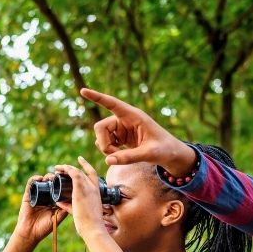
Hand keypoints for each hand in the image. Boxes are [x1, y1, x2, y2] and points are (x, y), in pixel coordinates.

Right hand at [13, 174, 66, 244]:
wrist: (30, 233)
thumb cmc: (44, 228)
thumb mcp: (58, 218)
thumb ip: (65, 209)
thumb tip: (73, 199)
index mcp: (54, 202)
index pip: (59, 190)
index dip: (63, 184)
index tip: (68, 179)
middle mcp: (46, 197)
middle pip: (51, 184)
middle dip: (56, 179)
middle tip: (59, 177)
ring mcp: (37, 195)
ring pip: (42, 182)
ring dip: (47, 177)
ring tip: (51, 177)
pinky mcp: (28, 195)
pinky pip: (30, 184)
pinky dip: (34, 179)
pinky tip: (40, 178)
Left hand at [54, 156, 108, 240]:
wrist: (93, 229)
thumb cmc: (89, 226)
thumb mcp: (79, 212)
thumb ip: (69, 206)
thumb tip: (59, 202)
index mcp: (96, 194)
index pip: (93, 175)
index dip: (87, 166)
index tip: (80, 160)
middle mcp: (94, 188)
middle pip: (84, 171)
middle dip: (73, 167)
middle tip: (62, 167)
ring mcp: (89, 188)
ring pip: (77, 171)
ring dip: (67, 168)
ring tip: (58, 168)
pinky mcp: (81, 189)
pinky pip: (74, 173)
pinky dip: (66, 169)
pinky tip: (59, 169)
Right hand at [80, 88, 196, 175]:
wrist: (170, 154)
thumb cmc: (164, 149)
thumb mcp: (149, 154)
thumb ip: (129, 157)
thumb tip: (108, 161)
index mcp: (134, 116)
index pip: (112, 103)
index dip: (97, 97)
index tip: (83, 90)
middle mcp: (125, 119)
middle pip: (101, 127)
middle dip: (103, 142)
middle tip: (113, 155)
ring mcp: (121, 128)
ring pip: (101, 136)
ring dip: (106, 148)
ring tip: (121, 156)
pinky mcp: (120, 137)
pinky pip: (105, 143)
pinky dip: (109, 152)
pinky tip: (120, 155)